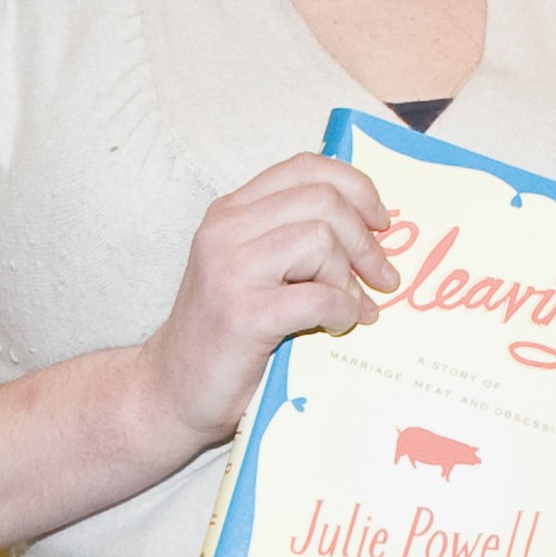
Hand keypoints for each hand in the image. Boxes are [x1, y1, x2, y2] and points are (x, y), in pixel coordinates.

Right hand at [132, 154, 400, 449]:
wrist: (174, 389)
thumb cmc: (224, 333)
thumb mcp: (251, 268)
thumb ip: (291, 238)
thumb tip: (371, 226)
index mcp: (230, 211)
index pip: (305, 167)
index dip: (355, 188)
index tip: (380, 221)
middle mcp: (226, 230)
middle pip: (322, 200)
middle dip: (365, 240)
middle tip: (381, 276)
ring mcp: (231, 269)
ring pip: (321, 240)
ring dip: (350, 278)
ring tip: (353, 307)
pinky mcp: (244, 314)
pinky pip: (319, 296)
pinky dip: (342, 311)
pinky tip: (338, 326)